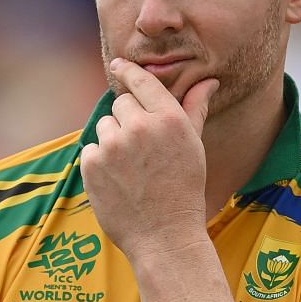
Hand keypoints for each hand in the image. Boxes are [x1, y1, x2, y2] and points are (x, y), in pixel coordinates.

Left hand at [81, 58, 219, 261]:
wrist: (165, 236)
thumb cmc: (184, 190)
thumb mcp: (194, 146)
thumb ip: (194, 109)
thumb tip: (208, 81)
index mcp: (169, 119)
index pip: (141, 81)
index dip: (127, 71)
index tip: (118, 65)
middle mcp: (140, 127)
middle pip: (120, 103)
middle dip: (128, 120)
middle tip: (141, 149)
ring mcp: (113, 146)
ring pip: (105, 126)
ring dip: (113, 140)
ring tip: (131, 168)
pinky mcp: (92, 164)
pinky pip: (91, 149)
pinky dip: (101, 162)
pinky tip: (119, 181)